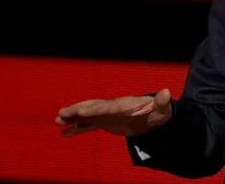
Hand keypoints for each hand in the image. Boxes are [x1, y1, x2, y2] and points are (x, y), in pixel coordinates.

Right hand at [56, 88, 172, 136]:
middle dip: (78, 110)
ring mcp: (108, 115)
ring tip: (57, 120)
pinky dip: (77, 128)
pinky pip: (89, 125)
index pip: (108, 106)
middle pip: (93, 108)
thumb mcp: (163, 108)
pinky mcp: (106, 122)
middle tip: (62, 113)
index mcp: (125, 104)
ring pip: (87, 115)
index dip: (95, 109)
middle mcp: (113, 108)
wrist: (155, 117)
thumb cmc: (159, 112)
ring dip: (73, 117)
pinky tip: (64, 133)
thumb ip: (162, 102)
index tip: (82, 111)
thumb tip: (167, 93)